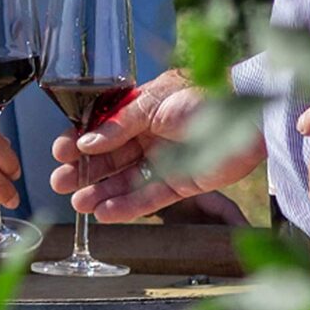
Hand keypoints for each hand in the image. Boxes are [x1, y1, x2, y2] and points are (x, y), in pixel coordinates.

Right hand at [49, 69, 264, 222]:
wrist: (249, 115)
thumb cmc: (206, 96)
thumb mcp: (155, 102)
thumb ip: (120, 124)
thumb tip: (87, 142)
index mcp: (142, 110)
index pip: (102, 129)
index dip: (80, 142)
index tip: (61, 153)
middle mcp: (150, 136)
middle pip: (109, 159)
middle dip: (83, 171)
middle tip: (60, 183)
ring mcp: (165, 161)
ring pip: (125, 181)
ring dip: (101, 192)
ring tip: (79, 204)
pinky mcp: (181, 183)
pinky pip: (149, 198)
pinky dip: (127, 207)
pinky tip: (105, 213)